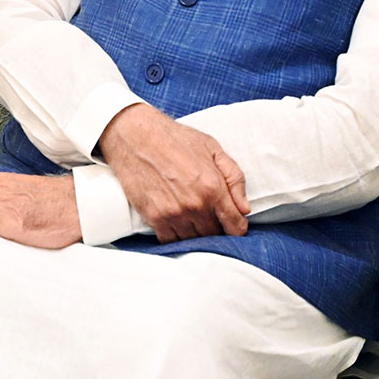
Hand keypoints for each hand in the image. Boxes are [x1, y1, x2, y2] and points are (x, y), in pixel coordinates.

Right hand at [97, 103, 249, 242]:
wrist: (134, 136)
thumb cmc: (174, 139)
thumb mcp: (212, 149)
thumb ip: (234, 178)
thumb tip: (244, 208)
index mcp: (213, 187)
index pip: (235, 226)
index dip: (237, 227)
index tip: (233, 224)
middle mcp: (195, 204)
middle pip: (214, 235)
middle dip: (216, 228)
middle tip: (210, 217)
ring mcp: (173, 213)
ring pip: (193, 240)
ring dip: (195, 233)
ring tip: (192, 218)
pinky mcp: (154, 217)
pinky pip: (170, 241)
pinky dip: (175, 236)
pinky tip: (176, 223)